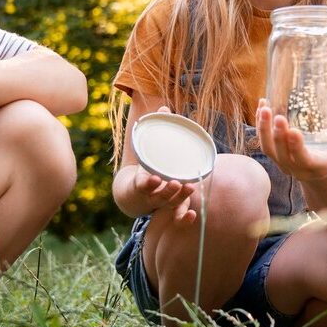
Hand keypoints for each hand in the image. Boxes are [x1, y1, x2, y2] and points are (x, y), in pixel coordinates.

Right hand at [129, 105, 198, 221]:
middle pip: (158, 196)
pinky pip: (176, 216)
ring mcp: (160, 204)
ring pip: (169, 205)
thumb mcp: (146, 151)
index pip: (141, 184)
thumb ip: (156, 130)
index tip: (152, 178)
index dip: (146, 183)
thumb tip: (165, 106)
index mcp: (141, 182)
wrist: (134, 194)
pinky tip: (193, 216)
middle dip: (167, 191)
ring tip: (189, 188)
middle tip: (175, 183)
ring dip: (179, 198)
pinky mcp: (169, 209)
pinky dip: (183, 219)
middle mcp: (150, 195)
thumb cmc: (144, 167)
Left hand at [254, 98, 326, 181]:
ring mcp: (283, 163)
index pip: (303, 159)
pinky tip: (262, 105)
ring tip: (264, 107)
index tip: (293, 130)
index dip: (296, 147)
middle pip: (282, 154)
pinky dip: (260, 125)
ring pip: (268, 149)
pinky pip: (264, 142)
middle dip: (278, 135)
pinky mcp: (275, 156)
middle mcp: (296, 168)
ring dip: (264, 130)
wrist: (320, 174)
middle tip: (277, 115)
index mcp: (316, 166)